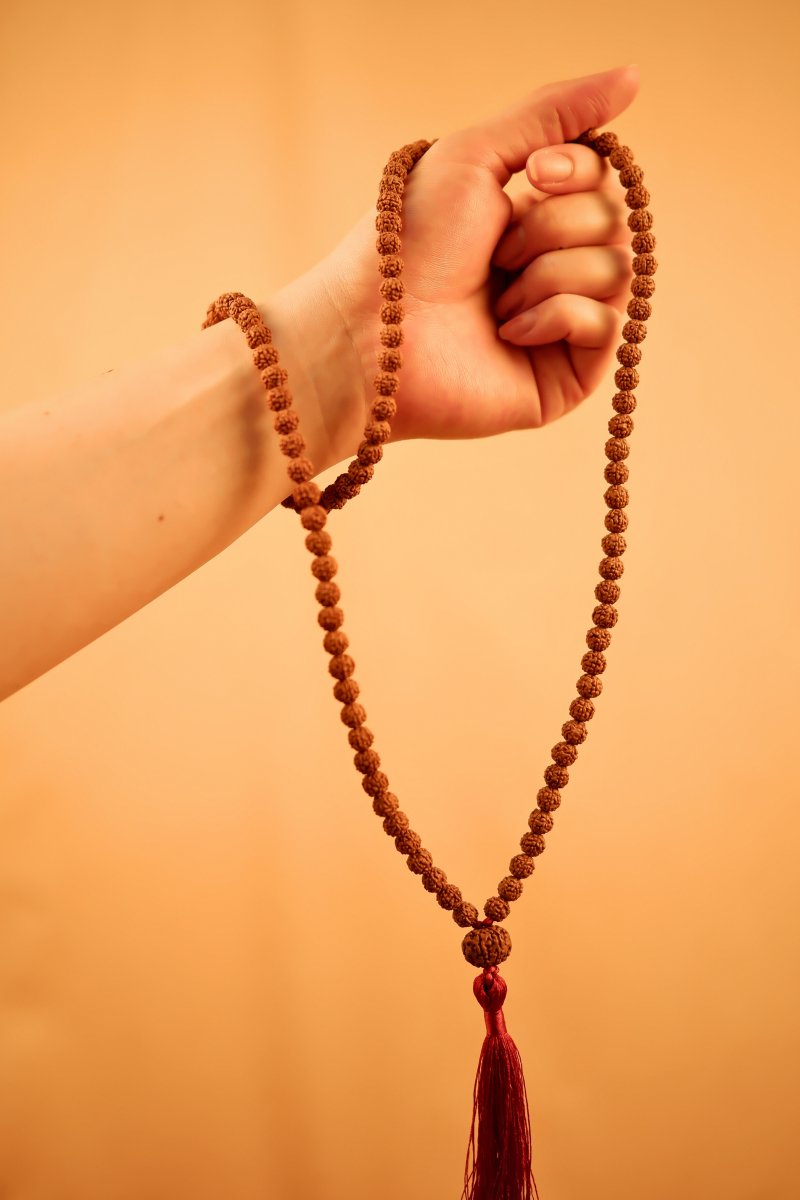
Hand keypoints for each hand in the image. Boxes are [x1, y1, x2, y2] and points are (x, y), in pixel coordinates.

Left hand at [320, 64, 640, 444]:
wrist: (374, 329)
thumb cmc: (408, 245)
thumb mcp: (477, 154)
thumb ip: (554, 113)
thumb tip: (634, 74)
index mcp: (536, 218)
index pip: (606, 179)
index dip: (579, 169)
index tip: (534, 173)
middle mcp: (556, 269)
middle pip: (616, 222)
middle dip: (551, 228)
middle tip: (494, 254)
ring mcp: (565, 326)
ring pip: (617, 272)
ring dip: (547, 274)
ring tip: (493, 302)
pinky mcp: (568, 376)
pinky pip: (608, 325)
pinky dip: (555, 316)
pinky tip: (507, 334)